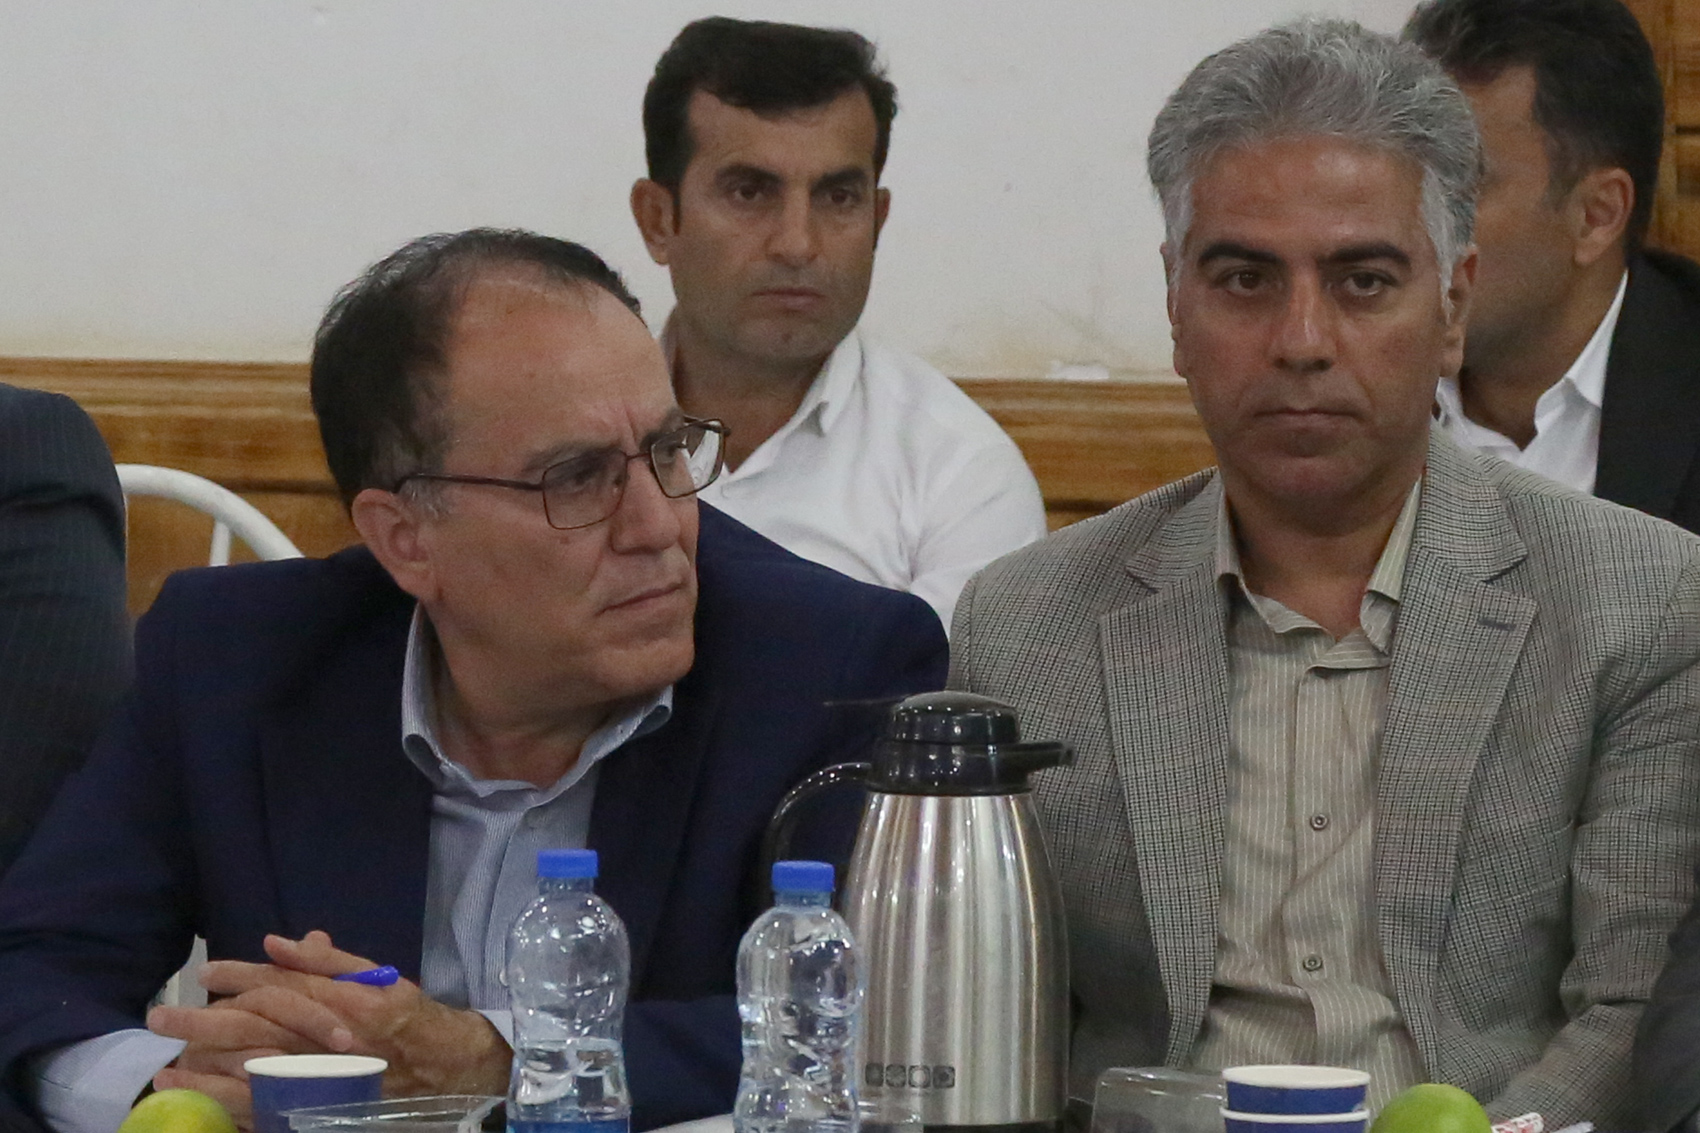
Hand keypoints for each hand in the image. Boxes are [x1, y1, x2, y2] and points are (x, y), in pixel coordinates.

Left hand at [148, 931, 509, 1117]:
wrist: (444, 1071)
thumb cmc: (409, 1018)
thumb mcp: (379, 977)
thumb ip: (330, 961)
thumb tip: (279, 942)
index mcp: (344, 1003)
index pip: (281, 985)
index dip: (240, 975)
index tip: (207, 970)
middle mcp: (328, 1041)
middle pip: (255, 1029)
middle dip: (203, 1022)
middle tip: (160, 1016)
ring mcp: (320, 1079)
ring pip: (251, 1072)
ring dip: (203, 1069)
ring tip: (165, 1063)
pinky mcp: (315, 1107)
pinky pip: (263, 1109)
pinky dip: (225, 1103)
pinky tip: (197, 1097)